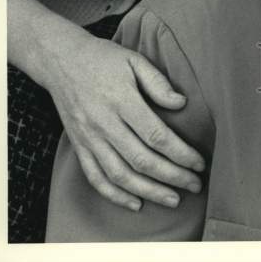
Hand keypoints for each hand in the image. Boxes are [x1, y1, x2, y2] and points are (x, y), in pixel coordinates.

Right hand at [46, 29, 205, 211]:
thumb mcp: (134, 59)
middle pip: (142, 160)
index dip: (180, 154)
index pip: (156, 135)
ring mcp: (89, 138)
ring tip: (173, 199)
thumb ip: (157, 82)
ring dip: (149, 191)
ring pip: (120, 175)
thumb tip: (181, 103)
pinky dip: (115, 195)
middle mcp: (104, 123)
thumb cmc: (103, 58)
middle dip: (172, 177)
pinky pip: (95, 178)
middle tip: (195, 185)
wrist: (61, 60)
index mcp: (121, 100)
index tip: (199, 163)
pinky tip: (136, 203)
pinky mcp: (79, 146)